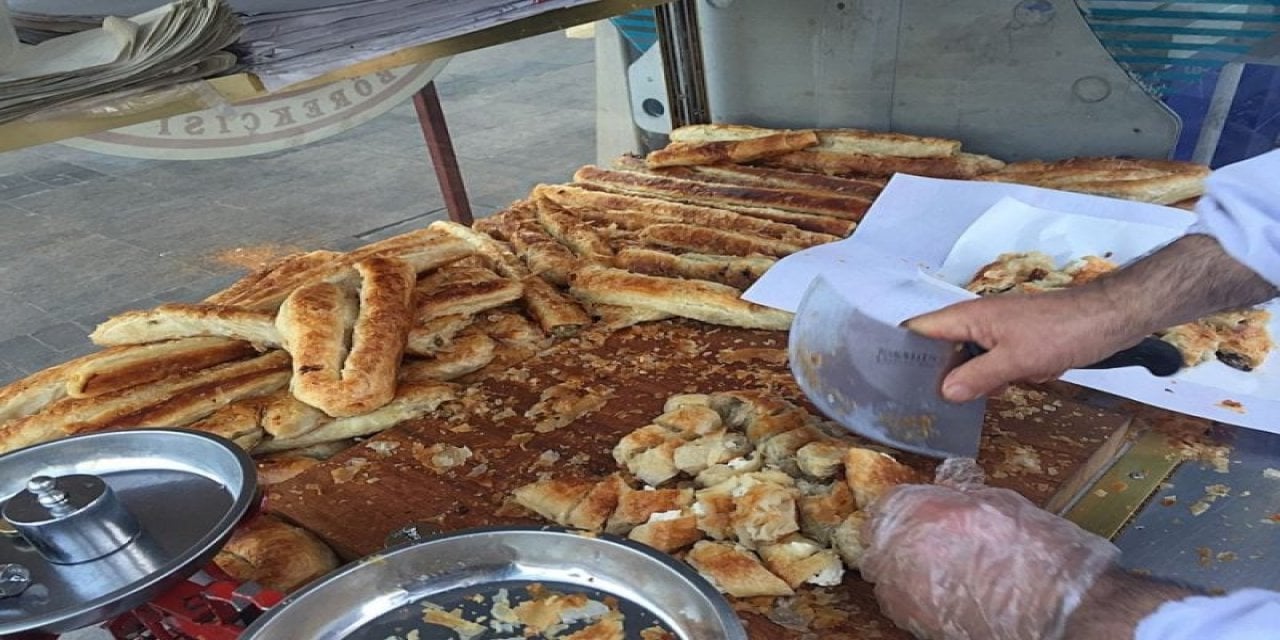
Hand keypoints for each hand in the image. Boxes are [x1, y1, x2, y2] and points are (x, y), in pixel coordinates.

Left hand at [860, 473, 1117, 639]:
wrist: (1053, 605)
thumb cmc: (1032, 550)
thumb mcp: (995, 501)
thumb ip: (957, 493)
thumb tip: (946, 486)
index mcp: (917, 508)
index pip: (885, 503)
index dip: (901, 508)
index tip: (913, 514)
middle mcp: (900, 547)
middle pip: (875, 539)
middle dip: (894, 539)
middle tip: (923, 543)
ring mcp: (901, 587)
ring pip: (882, 574)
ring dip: (900, 568)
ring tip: (938, 571)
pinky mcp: (912, 620)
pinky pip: (898, 602)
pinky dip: (912, 596)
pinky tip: (944, 593)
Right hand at [906, 288, 1139, 401]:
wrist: (1109, 319)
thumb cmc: (1063, 331)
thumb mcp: (1016, 360)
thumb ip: (977, 377)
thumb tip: (944, 393)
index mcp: (968, 316)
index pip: (919, 328)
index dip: (898, 348)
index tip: (884, 376)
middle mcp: (976, 320)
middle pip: (939, 346)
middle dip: (928, 371)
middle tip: (912, 402)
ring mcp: (996, 331)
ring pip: (965, 356)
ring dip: (961, 377)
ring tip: (942, 407)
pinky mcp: (1014, 342)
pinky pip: (989, 361)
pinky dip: (988, 377)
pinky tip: (988, 396)